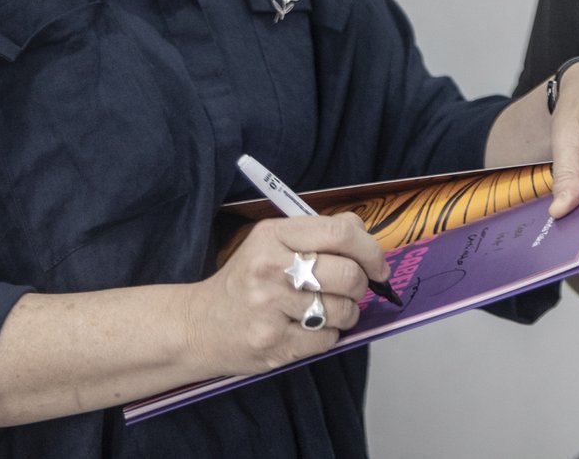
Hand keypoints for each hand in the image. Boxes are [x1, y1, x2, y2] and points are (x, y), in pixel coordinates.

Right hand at [187, 213, 389, 377]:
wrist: (199, 326)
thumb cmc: (244, 281)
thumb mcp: (271, 242)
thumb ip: (317, 232)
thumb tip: (363, 232)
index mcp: (272, 236)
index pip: (340, 233)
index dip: (371, 250)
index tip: (379, 265)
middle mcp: (269, 269)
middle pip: (348, 275)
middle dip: (360, 286)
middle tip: (351, 290)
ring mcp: (270, 309)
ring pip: (343, 310)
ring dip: (346, 313)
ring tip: (324, 310)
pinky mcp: (274, 345)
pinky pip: (327, 339)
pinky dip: (327, 336)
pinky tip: (307, 329)